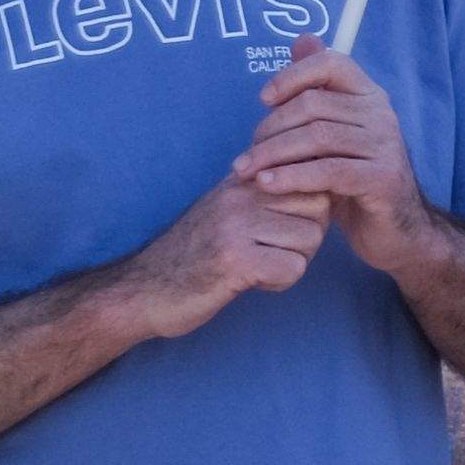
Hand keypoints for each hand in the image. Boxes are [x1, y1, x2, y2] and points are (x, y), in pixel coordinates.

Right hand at [117, 170, 329, 336]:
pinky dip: (279, 283)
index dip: (309, 212)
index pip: (313, 179)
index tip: (282, 230)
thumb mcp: (229, 209)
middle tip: (273, 253)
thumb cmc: (196, 253)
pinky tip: (250, 282)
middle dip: (307, 238)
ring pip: (310, 239)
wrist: (143, 289)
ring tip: (258, 267)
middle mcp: (240, 194)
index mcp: (243, 179)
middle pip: (319, 209)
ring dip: (292, 262)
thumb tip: (321, 175)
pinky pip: (292, 268)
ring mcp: (235, 224)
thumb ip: (266, 190)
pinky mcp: (233, 259)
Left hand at [240, 39, 438, 270]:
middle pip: (313, 105)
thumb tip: (303, 39)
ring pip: (316, 138)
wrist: (396, 231)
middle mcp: (381, 115)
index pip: (332, 63)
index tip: (264, 100)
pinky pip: (328, 171)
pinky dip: (292, 177)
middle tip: (246, 154)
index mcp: (369, 96)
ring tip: (247, 172)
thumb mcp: (335, 133)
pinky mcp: (382, 179)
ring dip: (272, 155)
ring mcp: (385, 146)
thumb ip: (318, 90)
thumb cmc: (356, 180)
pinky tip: (268, 185)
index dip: (293, 75)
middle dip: (270, 128)